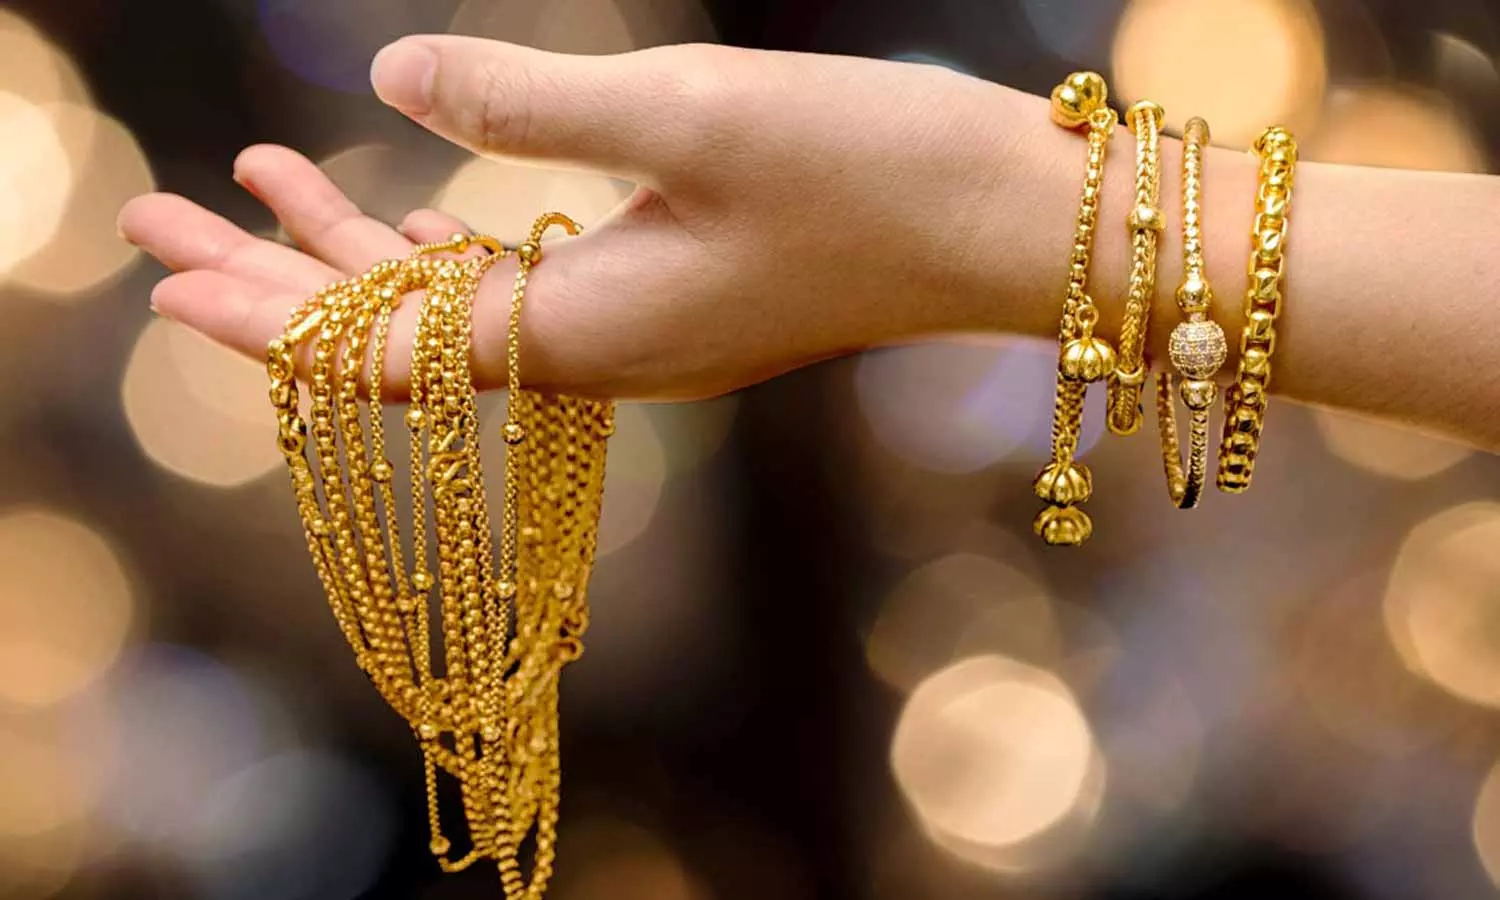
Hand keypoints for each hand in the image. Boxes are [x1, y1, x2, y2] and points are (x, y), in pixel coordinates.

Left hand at [119, 40, 1028, 399]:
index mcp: (589, 333)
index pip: (385, 349)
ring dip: (351, 248)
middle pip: (400, 335)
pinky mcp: (675, 292)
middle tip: (156, 228)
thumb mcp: (696, 113)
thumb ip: (530, 103)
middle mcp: (601, 351)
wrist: (1004, 224)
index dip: (265, 314)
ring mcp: (640, 326)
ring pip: (455, 303)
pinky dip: (447, 241)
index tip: (162, 279)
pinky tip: (408, 205)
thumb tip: (390, 81)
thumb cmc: (875, 170)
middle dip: (274, 280)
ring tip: (250, 182)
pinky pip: (522, 283)